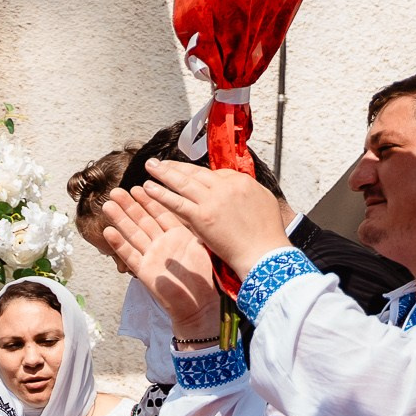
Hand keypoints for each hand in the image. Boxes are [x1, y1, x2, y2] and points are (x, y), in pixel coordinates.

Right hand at [101, 189, 223, 338]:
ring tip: (108, 205)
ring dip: (120, 219)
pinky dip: (119, 244)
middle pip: (143, 221)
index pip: (162, 213)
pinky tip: (109, 231)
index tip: (140, 186)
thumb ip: (196, 229)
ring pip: (133, 234)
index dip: (151, 200)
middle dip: (129, 205)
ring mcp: (151, 257)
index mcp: (178, 237)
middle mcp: (161, 244)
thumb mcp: (204, 247)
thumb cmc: (206, 278)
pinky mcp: (144, 272)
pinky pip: (130, 255)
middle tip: (116, 191)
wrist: (201, 304)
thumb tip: (197, 207)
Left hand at [135, 159, 293, 279]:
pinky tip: (149, 188)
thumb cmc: (267, 233)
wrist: (264, 253)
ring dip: (163, 173)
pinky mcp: (202, 217)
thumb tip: (235, 187)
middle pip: (195, 173)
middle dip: (175, 166)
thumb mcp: (263, 201)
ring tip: (150, 166)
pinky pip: (177, 202)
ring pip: (183, 182)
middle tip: (159, 161)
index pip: (214, 174)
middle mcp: (227, 187)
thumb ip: (245, 192)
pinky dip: (161, 194)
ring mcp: (213, 201)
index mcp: (242, 181)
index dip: (198, 176)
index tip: (185, 175)